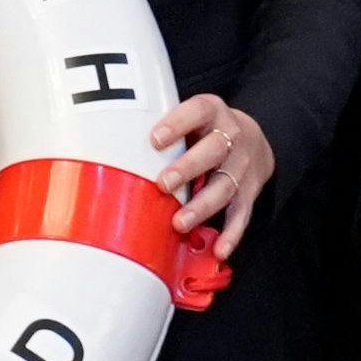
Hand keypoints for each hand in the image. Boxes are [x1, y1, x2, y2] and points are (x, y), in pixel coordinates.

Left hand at [151, 94, 275, 258]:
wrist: (253, 139)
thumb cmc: (204, 129)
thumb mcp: (188, 115)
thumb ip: (161, 127)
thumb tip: (107, 142)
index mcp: (211, 111)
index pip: (196, 112)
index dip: (177, 124)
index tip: (154, 140)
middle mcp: (231, 136)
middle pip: (213, 151)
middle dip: (188, 168)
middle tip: (163, 184)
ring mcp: (242, 166)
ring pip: (225, 186)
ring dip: (202, 206)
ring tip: (179, 223)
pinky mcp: (249, 191)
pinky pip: (241, 214)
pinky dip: (231, 234)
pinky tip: (218, 250)